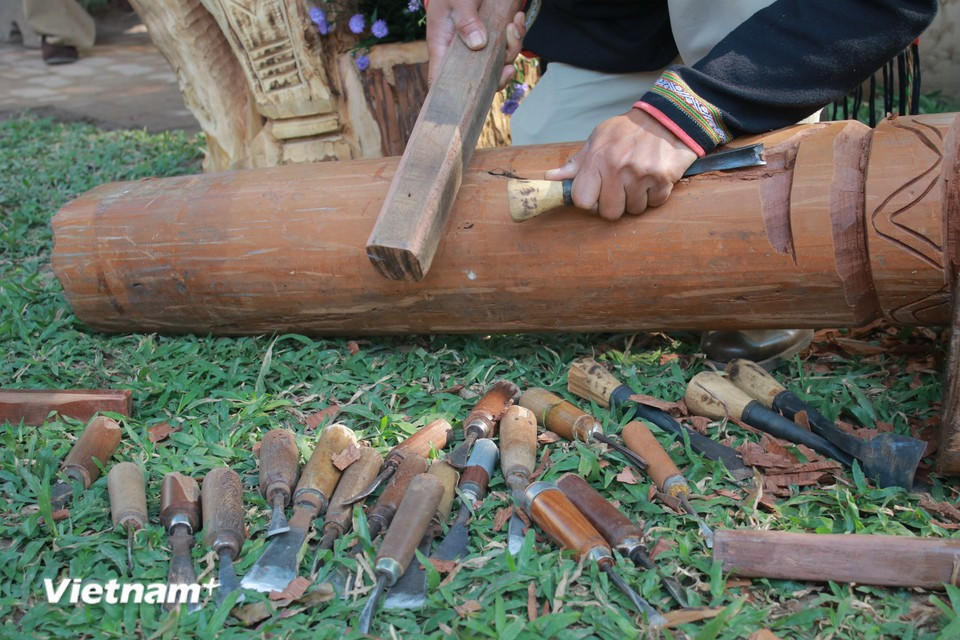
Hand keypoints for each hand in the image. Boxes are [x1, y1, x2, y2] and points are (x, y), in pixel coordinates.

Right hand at [426, 0, 525, 88]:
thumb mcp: (456, 0)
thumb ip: (465, 20)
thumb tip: (478, 44)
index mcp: (443, 48)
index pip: (442, 81)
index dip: (454, 96)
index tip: (473, 100)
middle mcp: (462, 53)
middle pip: (480, 78)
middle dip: (500, 73)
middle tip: (509, 61)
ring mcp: (480, 47)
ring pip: (500, 62)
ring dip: (512, 47)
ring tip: (513, 24)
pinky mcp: (494, 38)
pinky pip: (509, 46)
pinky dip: (517, 34)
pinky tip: (517, 18)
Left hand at [544, 109, 698, 219]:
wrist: (668, 117)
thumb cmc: (628, 130)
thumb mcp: (598, 139)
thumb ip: (577, 163)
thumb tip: (549, 177)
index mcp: (597, 159)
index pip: (582, 200)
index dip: (590, 202)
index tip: (597, 195)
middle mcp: (617, 168)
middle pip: (609, 213)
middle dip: (615, 204)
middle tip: (621, 188)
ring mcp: (641, 175)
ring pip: (634, 210)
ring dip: (636, 199)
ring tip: (639, 179)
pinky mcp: (663, 179)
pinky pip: (654, 203)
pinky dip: (655, 195)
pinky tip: (653, 178)